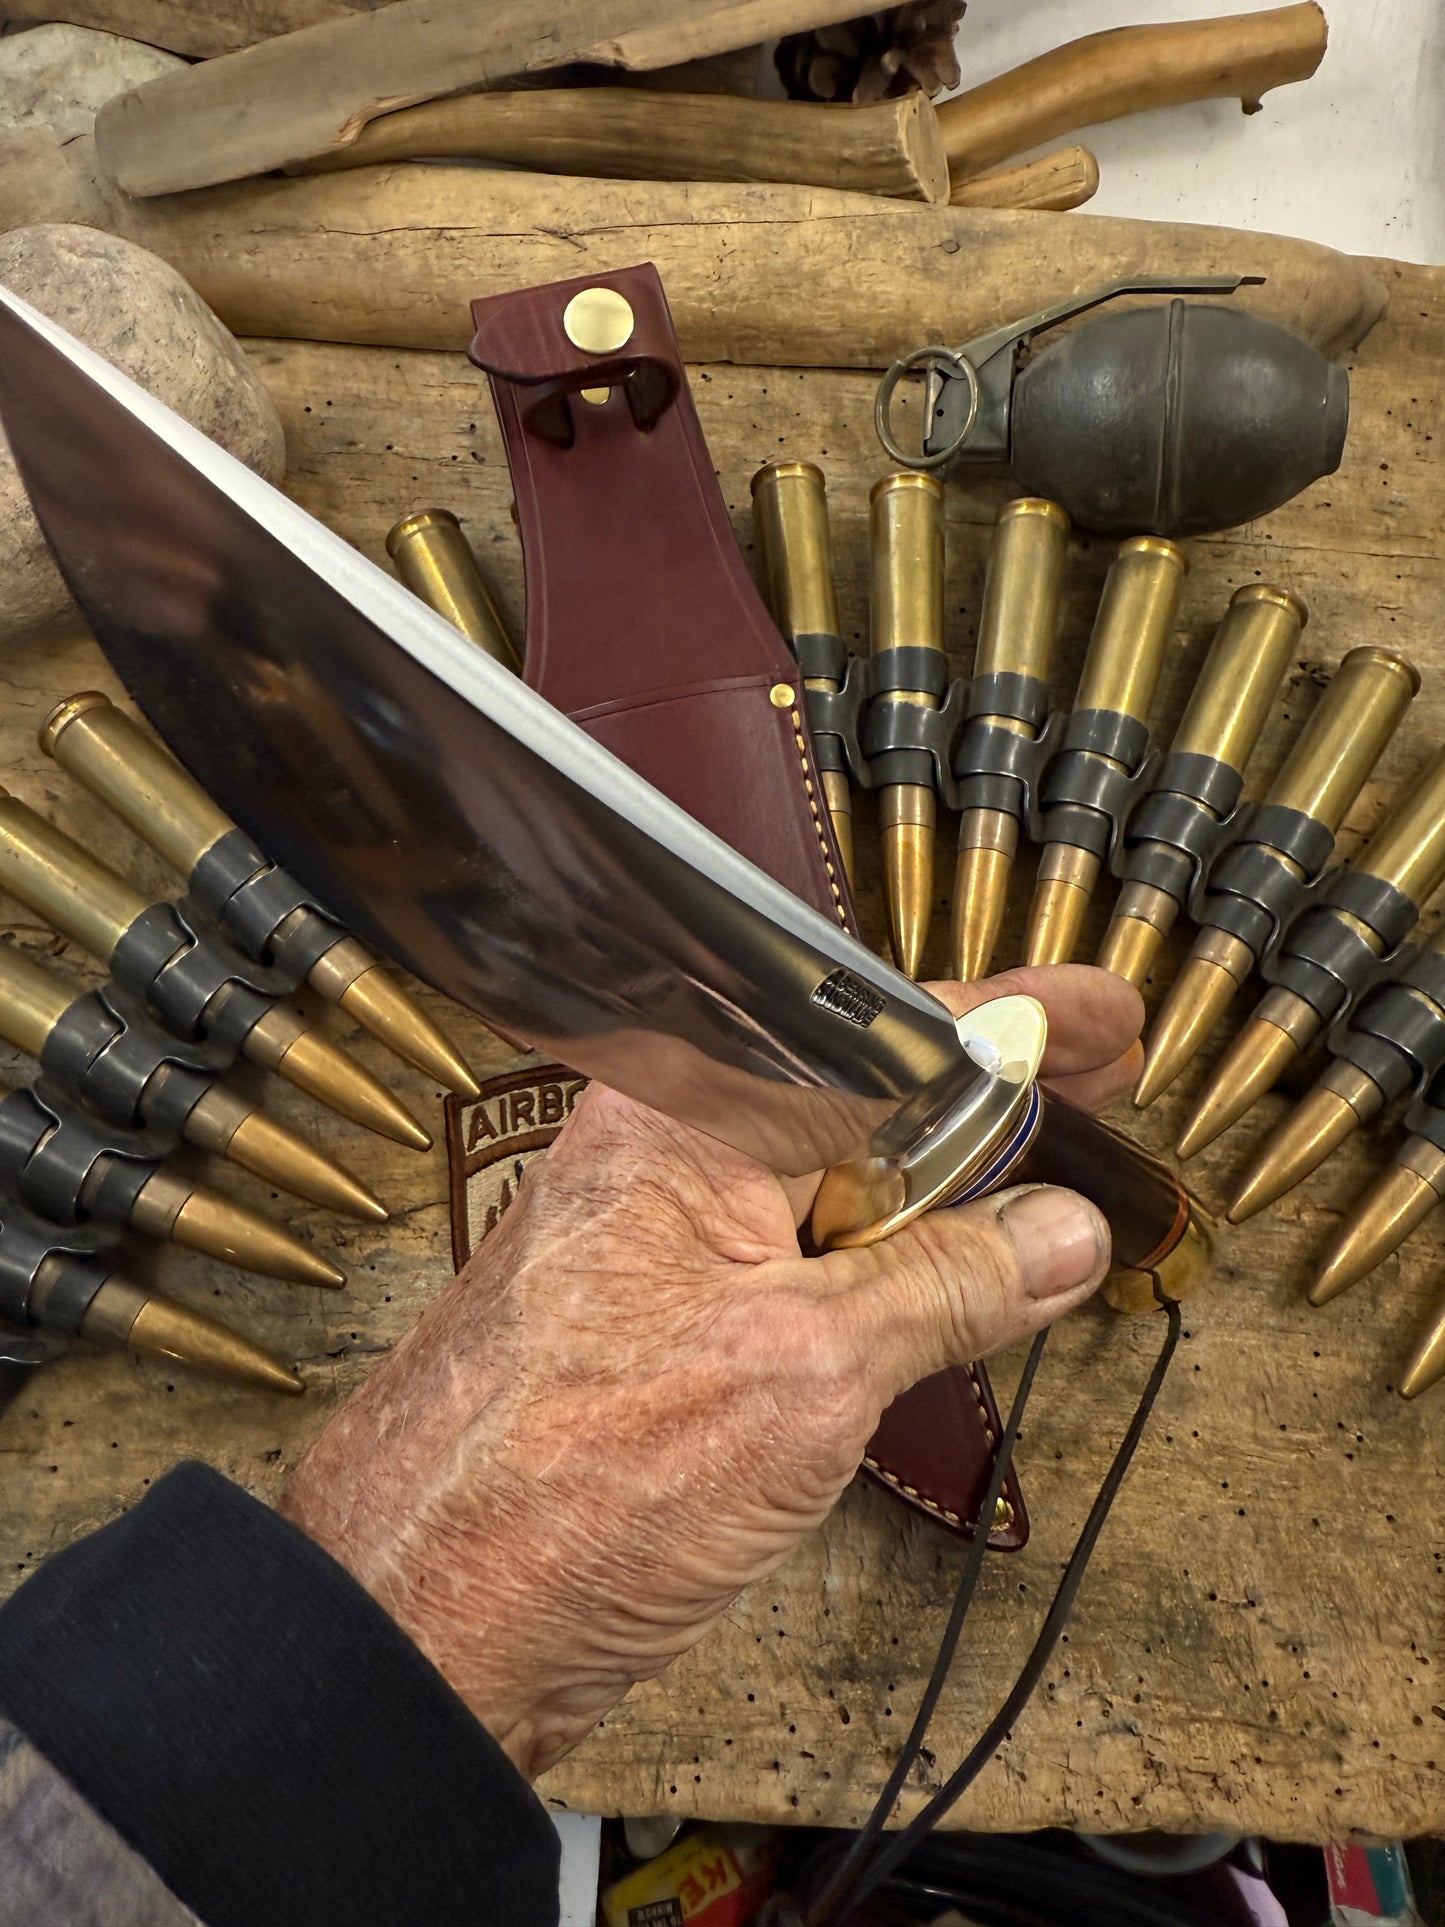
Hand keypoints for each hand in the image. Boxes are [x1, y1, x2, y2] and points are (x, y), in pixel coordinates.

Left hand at [283, 966, 1141, 1777]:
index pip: (882, 1031)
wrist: (422, 1622)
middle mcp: (665, 1149)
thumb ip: (946, 1287)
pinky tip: (951, 1273)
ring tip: (1053, 1188)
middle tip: (1105, 1082)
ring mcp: (657, 1233)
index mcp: (685, 1114)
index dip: (1012, 1020)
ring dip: (944, 1187)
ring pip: (830, 1179)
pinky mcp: (656, 1312)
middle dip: (992, 1096)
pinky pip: (791, 1251)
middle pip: (861, 1092)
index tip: (1108, 1018)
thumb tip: (1063, 1231)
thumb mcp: (805, 1377)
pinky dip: (881, 1258)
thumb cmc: (568, 1491)